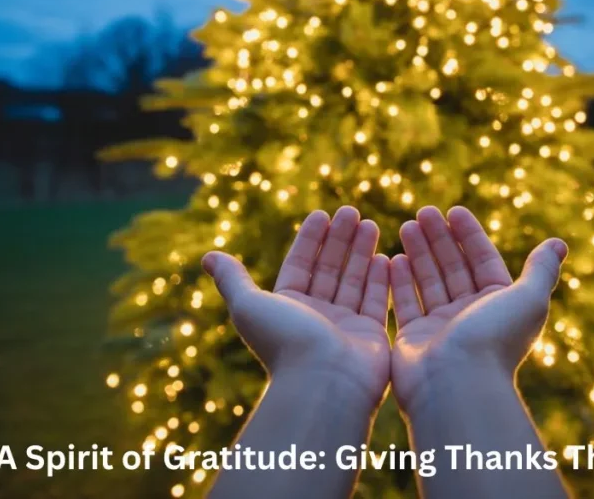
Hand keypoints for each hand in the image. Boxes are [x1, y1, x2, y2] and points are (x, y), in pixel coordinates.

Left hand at [203, 207, 390, 410]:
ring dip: (361, 252)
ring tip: (371, 223)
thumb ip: (232, 279)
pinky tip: (385, 256)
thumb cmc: (285, 341)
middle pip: (329, 269)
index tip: (322, 214)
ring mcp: (345, 325)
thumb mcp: (248, 305)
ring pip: (354, 280)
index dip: (310, 239)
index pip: (300, 265)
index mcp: (288, 308)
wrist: (323, 383)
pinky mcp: (371, 335)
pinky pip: (376, 300)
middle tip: (351, 211)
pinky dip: (380, 279)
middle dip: (340, 239)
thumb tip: (207, 256)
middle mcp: (316, 316)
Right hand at [389, 206, 567, 412]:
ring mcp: (441, 327)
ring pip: (429, 281)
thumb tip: (559, 243)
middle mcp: (470, 315)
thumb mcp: (528, 299)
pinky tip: (393, 258)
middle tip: (424, 212)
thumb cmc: (493, 339)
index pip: (483, 261)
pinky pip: (407, 302)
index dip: (470, 234)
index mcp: (498, 305)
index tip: (454, 210)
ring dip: (419, 253)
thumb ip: (541, 269)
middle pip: (454, 267)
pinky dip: (401, 281)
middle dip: (440, 238)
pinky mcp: (414, 338)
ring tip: (408, 225)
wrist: (456, 384)